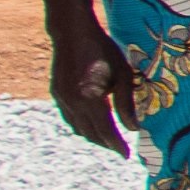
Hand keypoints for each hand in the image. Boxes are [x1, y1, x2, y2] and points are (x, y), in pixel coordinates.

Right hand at [48, 11, 127, 153]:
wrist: (72, 34)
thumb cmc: (103, 51)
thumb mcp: (122, 75)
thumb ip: (126, 104)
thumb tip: (133, 128)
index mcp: (91, 98)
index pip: (105, 130)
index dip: (116, 145)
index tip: (126, 156)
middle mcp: (72, 102)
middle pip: (90, 133)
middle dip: (106, 143)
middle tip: (119, 149)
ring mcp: (61, 99)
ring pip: (77, 127)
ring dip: (92, 136)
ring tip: (108, 139)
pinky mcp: (56, 94)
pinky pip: (69, 118)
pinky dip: (81, 125)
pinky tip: (90, 124)